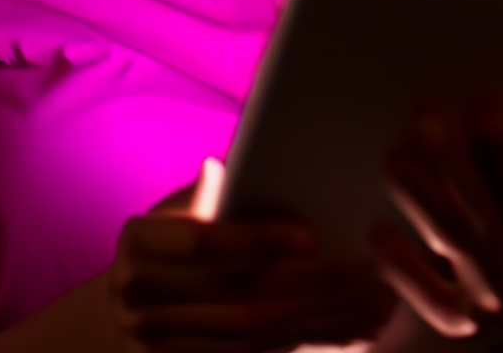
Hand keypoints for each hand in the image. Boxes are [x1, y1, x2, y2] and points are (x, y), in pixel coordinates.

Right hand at [110, 164, 394, 352]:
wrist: (129, 308)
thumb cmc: (165, 242)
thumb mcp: (174, 208)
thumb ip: (205, 194)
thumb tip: (222, 167)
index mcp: (139, 246)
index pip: (204, 245)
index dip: (257, 240)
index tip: (311, 236)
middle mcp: (141, 300)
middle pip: (241, 298)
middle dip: (312, 286)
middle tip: (366, 269)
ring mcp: (159, 344)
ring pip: (257, 335)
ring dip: (323, 321)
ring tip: (373, 301)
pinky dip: (311, 341)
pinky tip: (351, 330)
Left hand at [369, 99, 502, 348]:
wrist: (486, 317)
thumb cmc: (495, 238)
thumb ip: (498, 159)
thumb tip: (481, 102)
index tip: (485, 108)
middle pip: (488, 216)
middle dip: (456, 160)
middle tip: (427, 116)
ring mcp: (489, 308)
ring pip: (455, 241)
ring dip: (424, 195)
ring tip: (396, 158)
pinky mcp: (451, 325)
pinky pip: (425, 294)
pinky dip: (402, 262)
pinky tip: (379, 231)